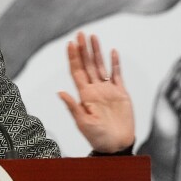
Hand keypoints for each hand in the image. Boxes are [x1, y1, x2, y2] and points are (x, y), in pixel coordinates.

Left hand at [58, 32, 134, 152]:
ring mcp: (108, 90)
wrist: (117, 146)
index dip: (73, 58)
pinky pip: (117, 75)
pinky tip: (112, 52)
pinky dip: (115, 63)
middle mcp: (95, 89)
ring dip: (97, 52)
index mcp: (85, 95)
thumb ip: (73, 106)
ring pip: (101, 66)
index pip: (77, 72)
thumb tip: (59, 92)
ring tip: (93, 37)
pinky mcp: (121, 94)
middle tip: (80, 33)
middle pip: (88, 65)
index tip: (70, 44)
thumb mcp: (83, 123)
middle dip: (84, 49)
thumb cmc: (98, 137)